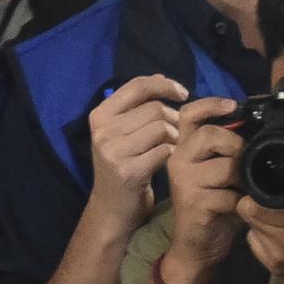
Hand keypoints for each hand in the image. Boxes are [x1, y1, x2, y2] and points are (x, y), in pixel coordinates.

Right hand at [85, 74, 187, 221]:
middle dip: (173, 118)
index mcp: (100, 115)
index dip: (165, 85)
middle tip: (175, 133)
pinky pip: (164, 151)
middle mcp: (103, 131)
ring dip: (175, 137)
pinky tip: (168, 161)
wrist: (112, 206)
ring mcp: (113, 152)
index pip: (138, 86)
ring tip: (171, 147)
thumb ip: (139, 103)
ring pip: (162, 128)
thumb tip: (161, 77)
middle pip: (155, 109)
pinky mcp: (128, 172)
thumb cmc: (123, 163)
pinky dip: (172, 154)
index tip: (183, 94)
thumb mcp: (122, 131)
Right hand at [160, 96, 246, 278]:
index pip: (190, 114)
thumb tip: (257, 127)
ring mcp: (184, 182)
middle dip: (237, 146)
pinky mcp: (194, 203)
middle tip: (246, 164)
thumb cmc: (211, 206)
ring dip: (243, 179)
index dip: (212, 104)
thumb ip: (227, 149)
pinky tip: (238, 208)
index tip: (235, 106)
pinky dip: (241, 202)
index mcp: (183, 147)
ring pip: (226, 166)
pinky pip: (230, 194)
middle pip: (211, 134)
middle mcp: (178, 160)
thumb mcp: (217, 171)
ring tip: (242, 189)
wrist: (196, 246)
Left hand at [237, 130, 283, 280]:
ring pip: (251, 231)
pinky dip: (263, 236)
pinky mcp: (278, 270)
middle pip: (249, 217)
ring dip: (260, 220)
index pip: (252, 205)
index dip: (255, 191)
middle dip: (257, 203)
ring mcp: (280, 260)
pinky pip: (256, 246)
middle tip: (273, 194)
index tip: (265, 182)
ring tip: (278, 209)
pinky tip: (280, 228)